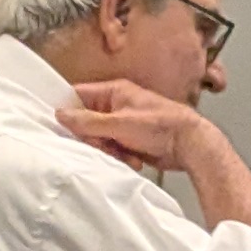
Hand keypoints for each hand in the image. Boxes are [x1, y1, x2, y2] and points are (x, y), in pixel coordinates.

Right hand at [56, 80, 210, 175]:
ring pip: (97, 138)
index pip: (77, 95)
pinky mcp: (128, 140)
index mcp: (113, 91)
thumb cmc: (159, 126)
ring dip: (107, 149)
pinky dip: (118, 155)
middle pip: (85, 121)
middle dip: (92, 138)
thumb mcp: (119, 123)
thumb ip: (87, 121)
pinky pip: (110, 148)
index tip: (62, 127)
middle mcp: (115, 105)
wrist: (190, 145)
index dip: (67, 111)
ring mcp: (122, 123)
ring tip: (124, 153)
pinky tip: (132, 158)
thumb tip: (59, 114)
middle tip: (103, 146)